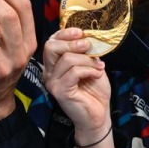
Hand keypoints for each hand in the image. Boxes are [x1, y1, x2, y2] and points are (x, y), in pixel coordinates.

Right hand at [42, 27, 112, 147]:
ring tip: (98, 67)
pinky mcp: (59, 91)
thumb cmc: (94, 90)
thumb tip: (88, 38)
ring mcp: (52, 82)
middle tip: (88, 46)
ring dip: (87, 60)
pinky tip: (96, 75)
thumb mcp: (91, 65)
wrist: (98, 114)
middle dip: (72, 42)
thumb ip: (85, 52)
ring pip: (67, 58)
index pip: (52, 41)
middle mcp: (49, 72)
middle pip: (51, 46)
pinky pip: (74, 72)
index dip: (65, 33)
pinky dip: (89, 70)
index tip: (81, 32)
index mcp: (55, 64)